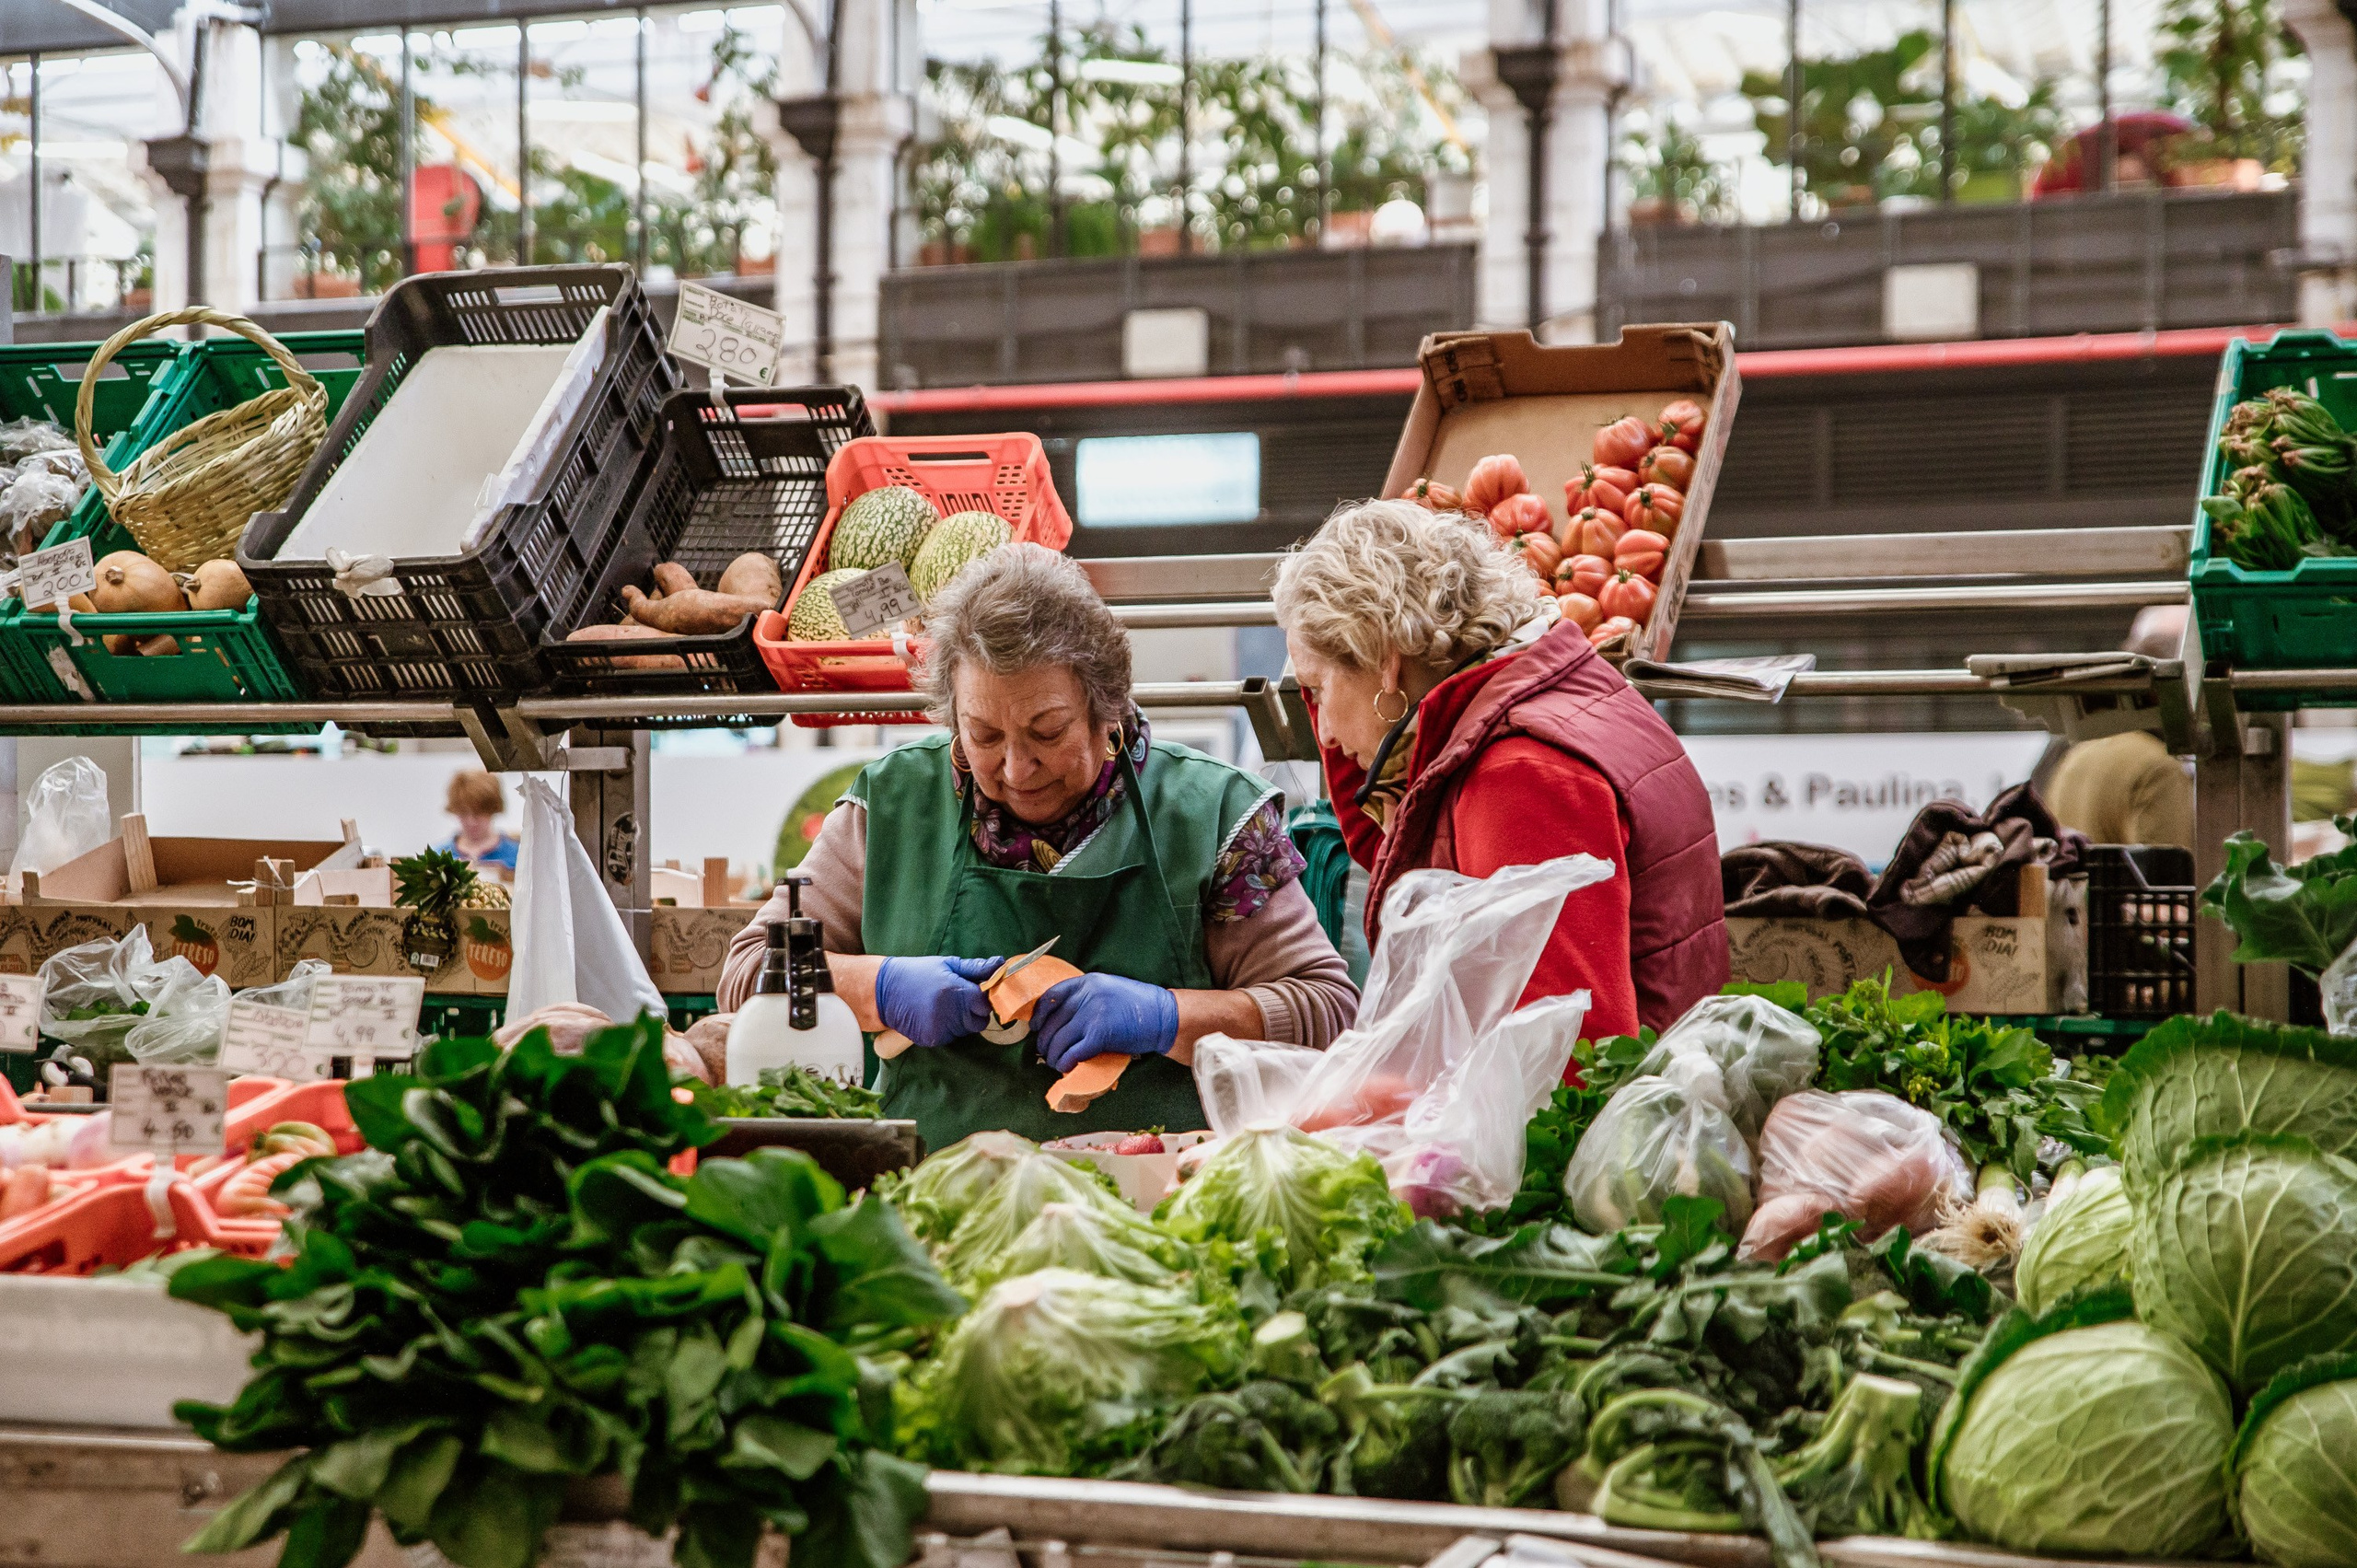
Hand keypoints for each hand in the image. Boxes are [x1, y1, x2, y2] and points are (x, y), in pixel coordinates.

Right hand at [874, 955, 1002, 1046]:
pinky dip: (949, 1029)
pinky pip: (952, 1037)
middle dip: (975, 1011)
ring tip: (944, 1006)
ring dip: (962, 1020)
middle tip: (960, 999)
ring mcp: (939, 1028)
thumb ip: (976, 968)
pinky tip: (936, 1016)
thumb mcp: (947, 964)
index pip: (985, 1003)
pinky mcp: (931, 1039)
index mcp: (955, 990)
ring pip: (966, 1030)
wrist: (885, 991)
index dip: (984, 998)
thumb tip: (1001, 964)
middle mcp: (948, 1012)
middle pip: (980, 1021)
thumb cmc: (919, 973)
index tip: (977, 992)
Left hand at [1032, 972, 1178, 1073]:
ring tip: (1055, 1063)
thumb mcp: (1108, 989)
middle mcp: (1087, 996)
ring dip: (1053, 1056)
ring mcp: (1092, 1015)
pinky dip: (1065, 1063)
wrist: (1163, 1016)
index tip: (1034, 1026)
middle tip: (1046, 1052)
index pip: (1051, 996)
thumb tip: (1061, 1019)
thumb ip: (1086, 998)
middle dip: (1045, 1041)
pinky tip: (1066, 1067)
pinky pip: (1072, 1053)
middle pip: (1052, 1022)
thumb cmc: (1138, 1006)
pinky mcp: (1099, 1035)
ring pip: (1059, 1040)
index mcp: (1087, 982)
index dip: (1039, 1014)